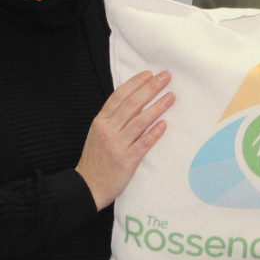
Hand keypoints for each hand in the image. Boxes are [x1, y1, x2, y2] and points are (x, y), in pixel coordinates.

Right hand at [75, 71, 173, 209]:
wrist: (88, 186)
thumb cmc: (96, 159)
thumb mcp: (98, 133)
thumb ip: (113, 118)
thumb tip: (135, 101)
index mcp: (101, 121)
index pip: (119, 96)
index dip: (135, 83)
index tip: (149, 73)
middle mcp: (108, 130)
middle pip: (132, 104)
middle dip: (150, 88)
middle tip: (165, 77)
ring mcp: (117, 145)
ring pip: (139, 121)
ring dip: (157, 107)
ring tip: (171, 96)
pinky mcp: (126, 160)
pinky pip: (143, 144)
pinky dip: (154, 133)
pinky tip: (165, 124)